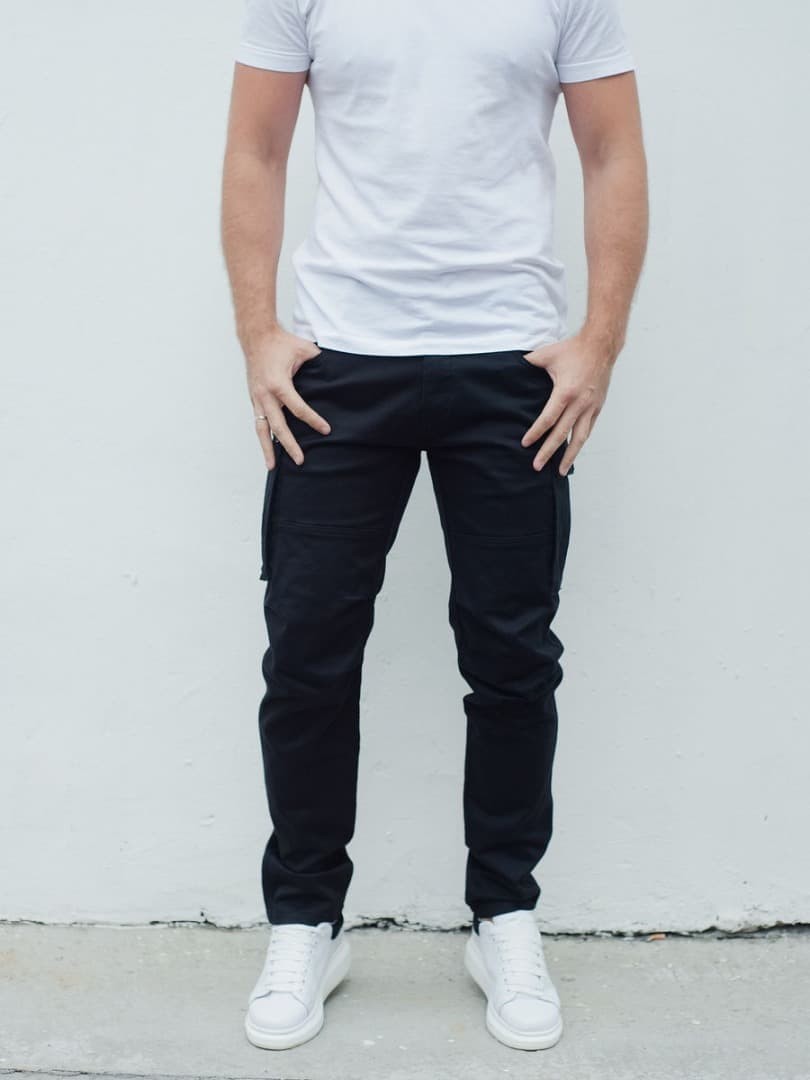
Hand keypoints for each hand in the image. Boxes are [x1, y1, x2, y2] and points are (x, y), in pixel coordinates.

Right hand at [246, 327, 330, 468]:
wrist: (256, 336)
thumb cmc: (281, 342)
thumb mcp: (304, 350)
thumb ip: (319, 363)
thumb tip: (336, 374)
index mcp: (279, 384)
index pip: (298, 408)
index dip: (313, 420)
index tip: (326, 430)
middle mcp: (265, 395)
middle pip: (278, 426)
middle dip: (289, 445)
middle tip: (301, 459)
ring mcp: (257, 398)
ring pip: (261, 429)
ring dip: (267, 449)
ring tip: (272, 466)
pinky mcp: (254, 399)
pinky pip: (258, 422)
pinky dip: (263, 436)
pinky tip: (269, 449)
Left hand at [520, 330, 617, 474]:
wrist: (601, 346)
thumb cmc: (573, 349)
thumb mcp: (547, 354)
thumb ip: (528, 363)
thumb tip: (510, 368)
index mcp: (566, 392)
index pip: (548, 418)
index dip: (536, 432)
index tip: (525, 443)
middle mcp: (579, 403)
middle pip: (561, 433)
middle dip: (548, 452)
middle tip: (537, 466)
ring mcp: (590, 407)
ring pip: (579, 437)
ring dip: (569, 456)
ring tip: (559, 470)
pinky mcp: (597, 407)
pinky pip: (588, 430)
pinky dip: (580, 443)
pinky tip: (572, 453)